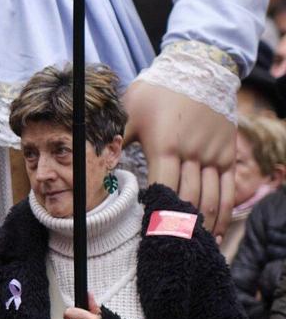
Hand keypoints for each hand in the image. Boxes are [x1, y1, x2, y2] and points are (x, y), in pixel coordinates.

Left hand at [126, 80, 237, 237]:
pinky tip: (214, 233)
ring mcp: (213, 155)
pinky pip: (227, 190)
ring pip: (209, 198)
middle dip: (177, 226)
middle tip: (168, 250)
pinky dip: (222, 214)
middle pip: (187, 198)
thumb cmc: (157, 91)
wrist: (200, 68)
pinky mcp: (227, 155)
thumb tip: (91, 156)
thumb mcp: (129, 110)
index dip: (157, 212)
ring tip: (190, 248)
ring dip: (201, 226)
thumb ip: (114, 136)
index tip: (149, 234)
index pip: (162, 187)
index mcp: (165, 145)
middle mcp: (193, 153)